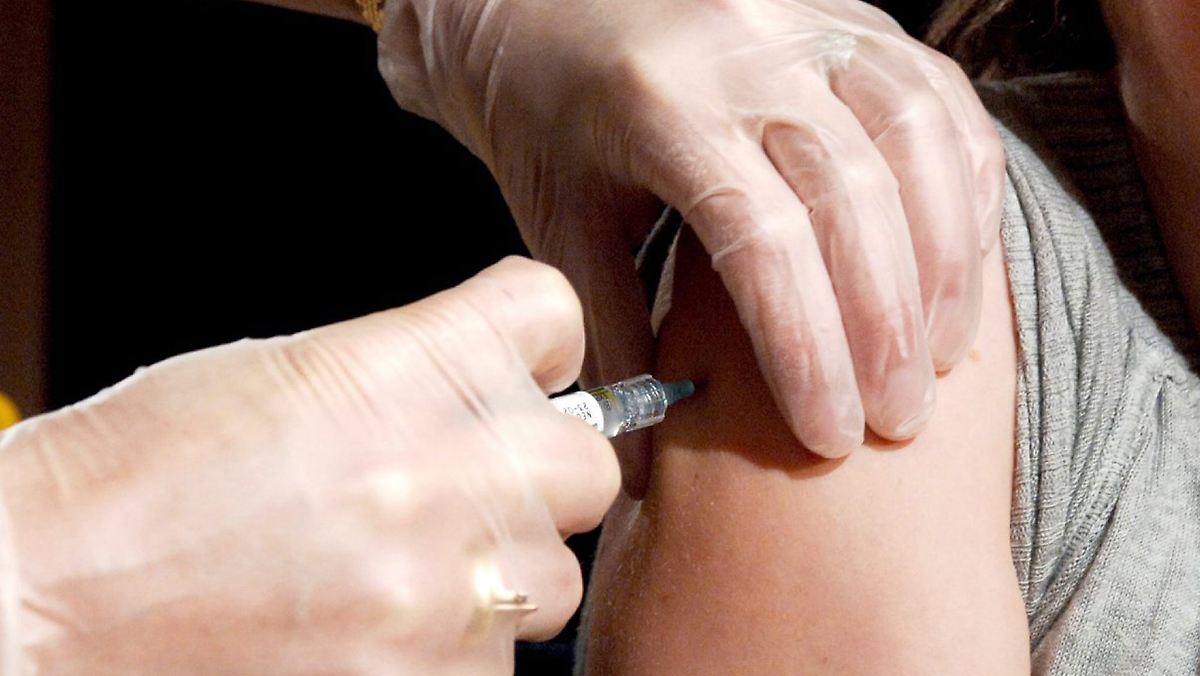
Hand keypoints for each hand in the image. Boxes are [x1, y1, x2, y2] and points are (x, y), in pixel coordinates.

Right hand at [0, 257, 618, 673]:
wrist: (47, 597)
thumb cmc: (139, 479)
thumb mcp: (283, 375)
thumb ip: (411, 375)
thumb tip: (494, 397)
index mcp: (401, 369)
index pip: (552, 316)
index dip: (537, 349)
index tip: (522, 374)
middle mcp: (441, 478)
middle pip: (586, 465)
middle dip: (536, 479)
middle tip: (463, 494)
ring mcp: (440, 596)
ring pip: (550, 581)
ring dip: (494, 577)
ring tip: (393, 576)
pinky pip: (494, 664)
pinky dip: (449, 649)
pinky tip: (366, 633)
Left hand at [377, 0, 1004, 491]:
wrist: (546, 4)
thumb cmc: (546, 119)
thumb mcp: (559, 223)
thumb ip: (610, 333)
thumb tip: (650, 461)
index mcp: (660, 105)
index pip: (761, 239)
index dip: (807, 349)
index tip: (829, 436)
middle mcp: (746, 51)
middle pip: (851, 197)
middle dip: (884, 326)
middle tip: (897, 420)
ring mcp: (809, 21)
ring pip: (915, 138)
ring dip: (943, 260)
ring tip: (938, 358)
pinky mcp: (850, 15)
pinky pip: (937, 94)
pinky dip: (964, 182)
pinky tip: (959, 263)